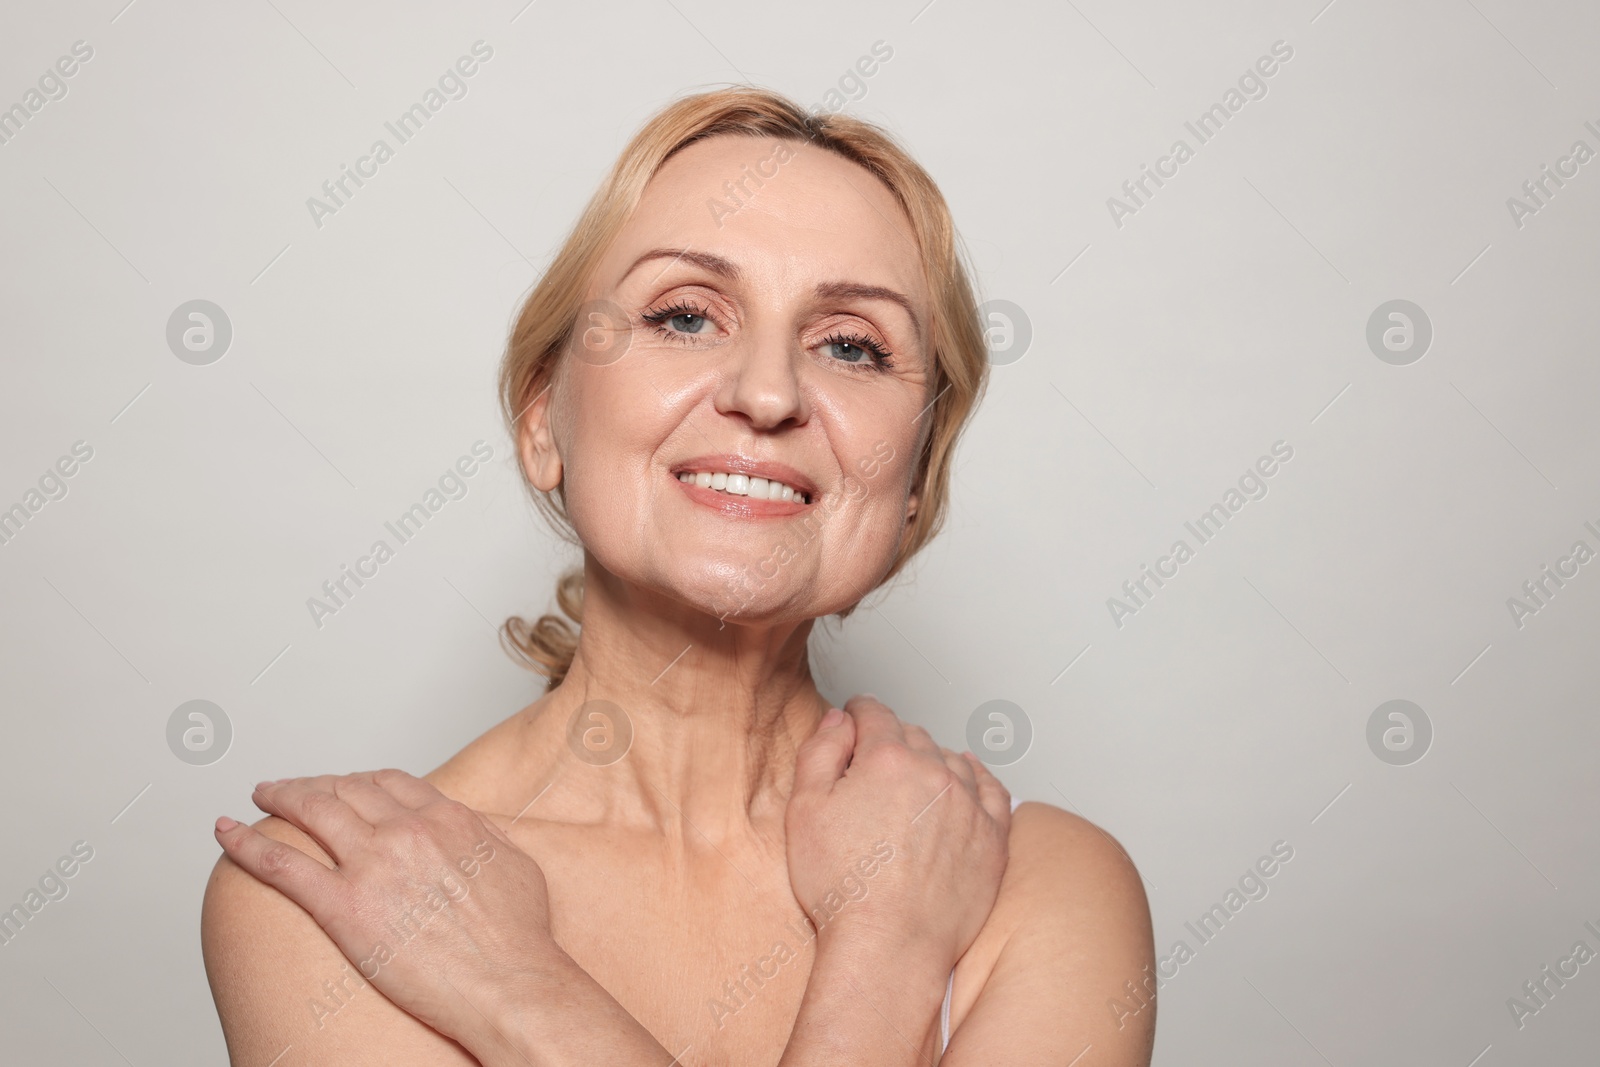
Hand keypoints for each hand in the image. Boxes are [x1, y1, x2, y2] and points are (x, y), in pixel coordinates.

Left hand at [214, 769, 551, 1047]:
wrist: (508, 983)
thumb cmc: (518, 939)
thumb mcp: (516, 865)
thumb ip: (486, 836)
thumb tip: (471, 827)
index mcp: (447, 819)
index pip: (390, 782)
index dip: (360, 780)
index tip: (345, 784)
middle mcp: (405, 831)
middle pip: (345, 788)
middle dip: (315, 783)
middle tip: (294, 787)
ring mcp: (371, 864)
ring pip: (310, 811)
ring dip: (279, 797)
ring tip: (261, 795)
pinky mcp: (342, 906)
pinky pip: (281, 865)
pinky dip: (246, 843)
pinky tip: (227, 833)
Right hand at [785, 696, 1010, 973]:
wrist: (890, 946)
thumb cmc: (844, 887)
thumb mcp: (804, 810)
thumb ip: (819, 752)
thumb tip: (838, 720)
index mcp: (886, 759)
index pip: (873, 713)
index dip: (857, 712)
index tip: (854, 717)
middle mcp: (934, 772)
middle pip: (913, 735)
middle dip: (892, 742)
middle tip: (873, 765)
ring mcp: (968, 804)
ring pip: (951, 759)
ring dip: (932, 761)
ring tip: (914, 779)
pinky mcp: (992, 837)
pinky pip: (992, 790)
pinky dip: (977, 778)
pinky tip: (966, 780)